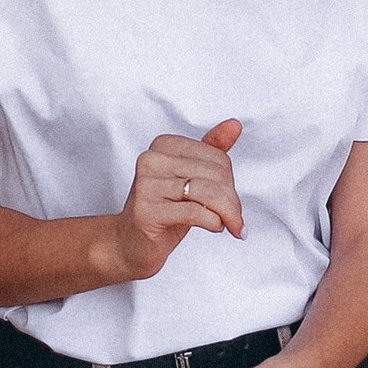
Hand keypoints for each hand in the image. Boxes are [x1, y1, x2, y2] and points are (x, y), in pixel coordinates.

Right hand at [102, 118, 244, 282]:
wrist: (132, 243)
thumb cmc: (164, 209)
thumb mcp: (190, 177)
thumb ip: (212, 150)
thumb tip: (234, 125)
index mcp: (163, 145)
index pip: (216, 157)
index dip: (231, 182)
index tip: (231, 201)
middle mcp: (151, 160)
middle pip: (214, 174)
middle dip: (231, 201)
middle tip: (235, 219)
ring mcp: (146, 185)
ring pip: (205, 192)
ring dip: (227, 213)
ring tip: (230, 225)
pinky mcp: (147, 211)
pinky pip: (193, 211)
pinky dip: (213, 221)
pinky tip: (215, 227)